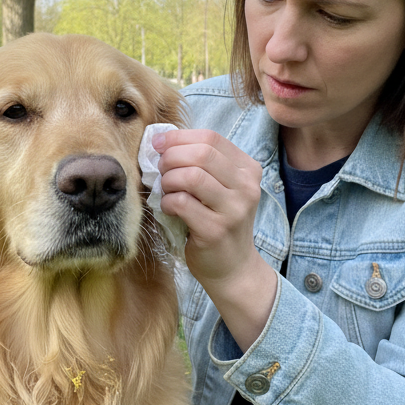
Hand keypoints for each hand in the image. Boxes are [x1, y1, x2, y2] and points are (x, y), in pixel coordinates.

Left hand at [154, 128, 276, 347]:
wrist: (233, 267)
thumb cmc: (219, 221)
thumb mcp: (219, 188)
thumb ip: (200, 164)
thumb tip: (161, 142)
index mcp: (247, 169)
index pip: (211, 138)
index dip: (178, 137)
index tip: (158, 144)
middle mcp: (246, 186)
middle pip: (202, 153)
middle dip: (171, 157)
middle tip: (159, 169)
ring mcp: (234, 209)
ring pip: (192, 176)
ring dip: (169, 180)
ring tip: (166, 190)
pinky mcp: (216, 230)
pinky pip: (182, 203)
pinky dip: (167, 202)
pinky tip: (168, 208)